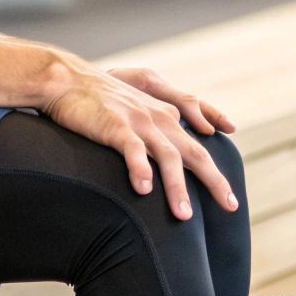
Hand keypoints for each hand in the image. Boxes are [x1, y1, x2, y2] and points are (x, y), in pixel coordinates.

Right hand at [40, 56, 237, 220]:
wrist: (66, 79)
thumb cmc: (97, 99)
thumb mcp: (136, 109)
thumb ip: (156, 125)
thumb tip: (164, 157)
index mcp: (165, 115)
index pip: (199, 144)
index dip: (216, 168)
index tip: (230, 195)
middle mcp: (159, 118)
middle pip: (195, 153)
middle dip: (214, 181)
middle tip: (229, 206)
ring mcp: (139, 121)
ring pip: (168, 156)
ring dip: (177, 187)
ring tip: (184, 215)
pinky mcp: (115, 125)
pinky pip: (133, 149)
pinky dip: (140, 168)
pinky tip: (144, 189)